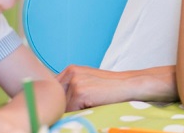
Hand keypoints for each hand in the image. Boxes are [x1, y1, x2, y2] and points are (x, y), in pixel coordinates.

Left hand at [57, 65, 175, 110]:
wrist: (130, 85)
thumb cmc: (111, 87)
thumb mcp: (88, 80)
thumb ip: (71, 86)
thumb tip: (55, 102)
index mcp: (71, 69)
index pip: (53, 89)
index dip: (58, 100)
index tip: (65, 106)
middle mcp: (70, 72)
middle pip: (56, 98)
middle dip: (64, 106)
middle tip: (82, 105)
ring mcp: (75, 82)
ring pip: (62, 106)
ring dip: (72, 111)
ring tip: (90, 105)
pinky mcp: (80, 92)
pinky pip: (70, 111)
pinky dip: (79, 113)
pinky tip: (92, 107)